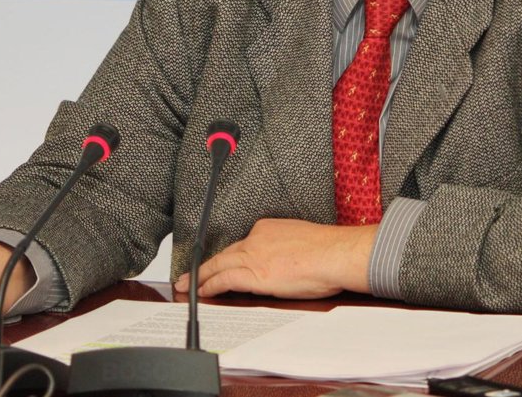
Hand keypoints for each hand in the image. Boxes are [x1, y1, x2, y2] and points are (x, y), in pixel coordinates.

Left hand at [174, 219, 376, 299]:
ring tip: (187, 284)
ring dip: (200, 276)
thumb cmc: (328, 250)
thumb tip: (282, 263)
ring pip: (219, 265)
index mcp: (268, 229)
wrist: (334, 254)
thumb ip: (284, 248)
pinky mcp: (255, 275)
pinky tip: (202, 291)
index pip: (242, 245)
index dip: (227, 256)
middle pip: (224, 253)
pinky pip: (225, 280)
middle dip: (204, 265)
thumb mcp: (300, 240)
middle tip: (187, 274)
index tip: (221, 263)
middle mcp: (257, 239)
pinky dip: (210, 285)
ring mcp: (254, 257)